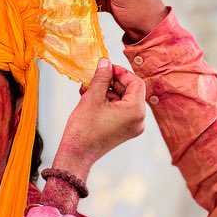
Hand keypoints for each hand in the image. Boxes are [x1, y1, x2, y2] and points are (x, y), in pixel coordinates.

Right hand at [52, 57, 145, 177]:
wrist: (77, 154)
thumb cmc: (84, 128)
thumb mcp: (92, 97)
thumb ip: (102, 77)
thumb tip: (105, 62)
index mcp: (135, 111)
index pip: (136, 82)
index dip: (121, 72)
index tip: (106, 68)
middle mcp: (139, 120)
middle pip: (130, 91)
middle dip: (112, 82)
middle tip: (94, 77)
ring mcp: (132, 127)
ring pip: (123, 101)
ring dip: (107, 92)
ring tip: (87, 89)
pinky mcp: (124, 131)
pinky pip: (120, 111)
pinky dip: (108, 103)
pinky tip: (91, 99)